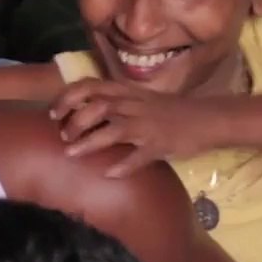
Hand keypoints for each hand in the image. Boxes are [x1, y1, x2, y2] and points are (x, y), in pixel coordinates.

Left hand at [48, 78, 220, 176]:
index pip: (91, 87)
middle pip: (98, 107)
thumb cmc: (172, 110)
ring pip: (114, 130)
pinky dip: (122, 166)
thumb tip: (87, 111)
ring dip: (89, 142)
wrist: (207, 119)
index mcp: (129, 93)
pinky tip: (109, 175)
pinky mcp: (160, 145)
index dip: (68, 98)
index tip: (54, 112)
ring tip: (72, 154)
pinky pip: (139, 157)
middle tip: (64, 136)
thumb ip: (117, 101)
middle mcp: (135, 106)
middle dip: (75, 121)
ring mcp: (148, 126)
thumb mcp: (141, 99)